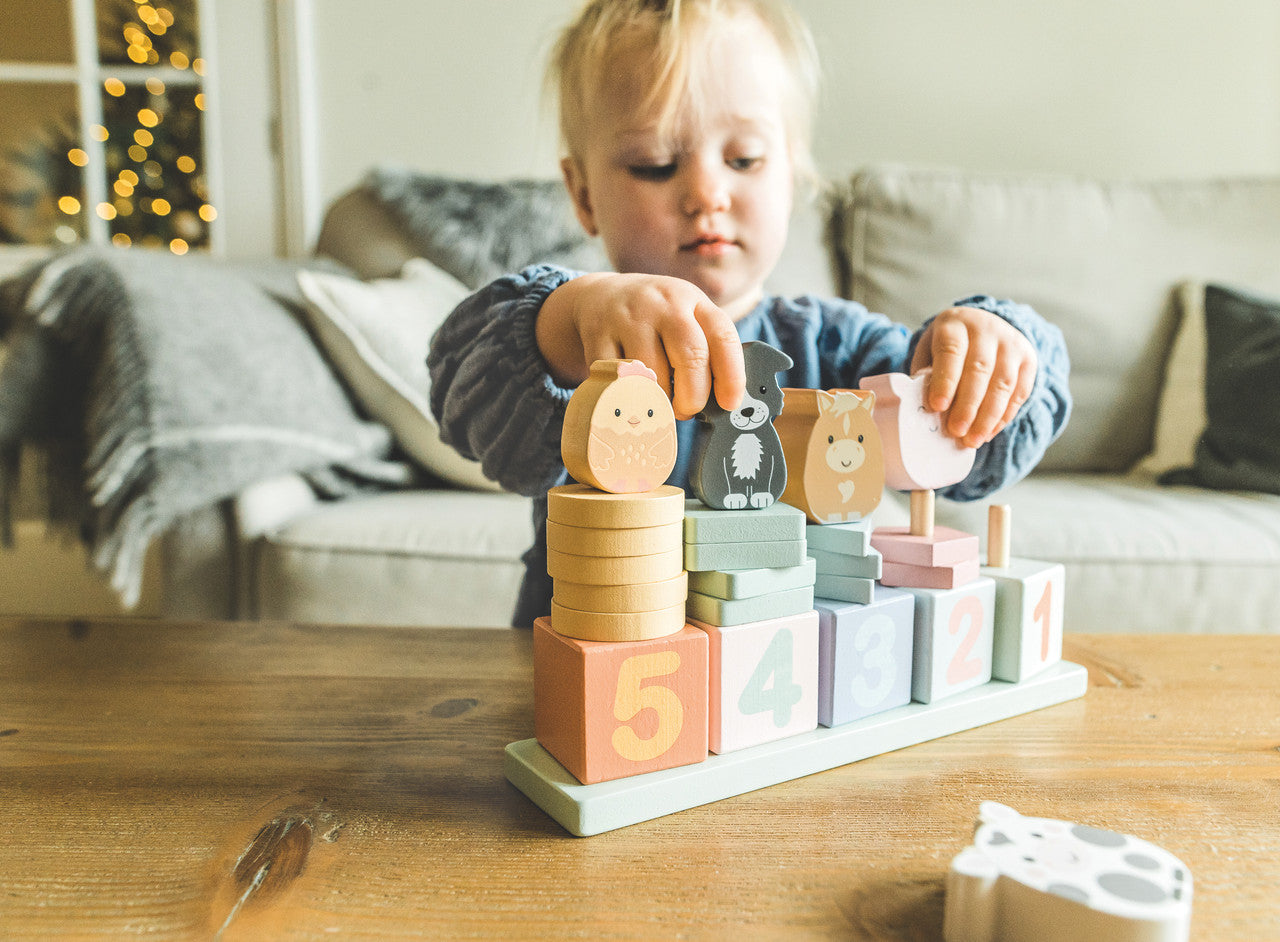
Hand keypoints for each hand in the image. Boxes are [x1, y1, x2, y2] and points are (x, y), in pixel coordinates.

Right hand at [536, 272, 744, 419]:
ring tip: (658, 401)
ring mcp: (629, 317)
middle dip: (694, 396)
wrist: (603, 295)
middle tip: (687, 411)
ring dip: (659, 399)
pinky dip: (627, 395)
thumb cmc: (657, 318)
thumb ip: (707, 350)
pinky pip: (618, 380)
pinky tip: (631, 394)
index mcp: (693, 301)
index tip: (729, 405)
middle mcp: (663, 304)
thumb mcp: (687, 318)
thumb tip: (724, 403)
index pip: (723, 337)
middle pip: (691, 357)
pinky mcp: (598, 334)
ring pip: (653, 374)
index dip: (732, 376)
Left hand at [910, 306, 1037, 447]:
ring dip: (988, 416)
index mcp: (955, 324)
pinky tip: (988, 432)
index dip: (945, 380)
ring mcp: (1011, 343)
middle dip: (968, 405)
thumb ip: (926, 375)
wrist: (981, 327)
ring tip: (973, 440)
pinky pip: (1019, 392)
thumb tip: (927, 409)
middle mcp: (986, 329)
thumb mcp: (929, 352)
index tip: (937, 407)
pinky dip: (1004, 416)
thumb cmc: (947, 348)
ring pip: (1004, 383)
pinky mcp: (1028, 360)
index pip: (951, 351)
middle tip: (957, 431)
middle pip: (980, 369)